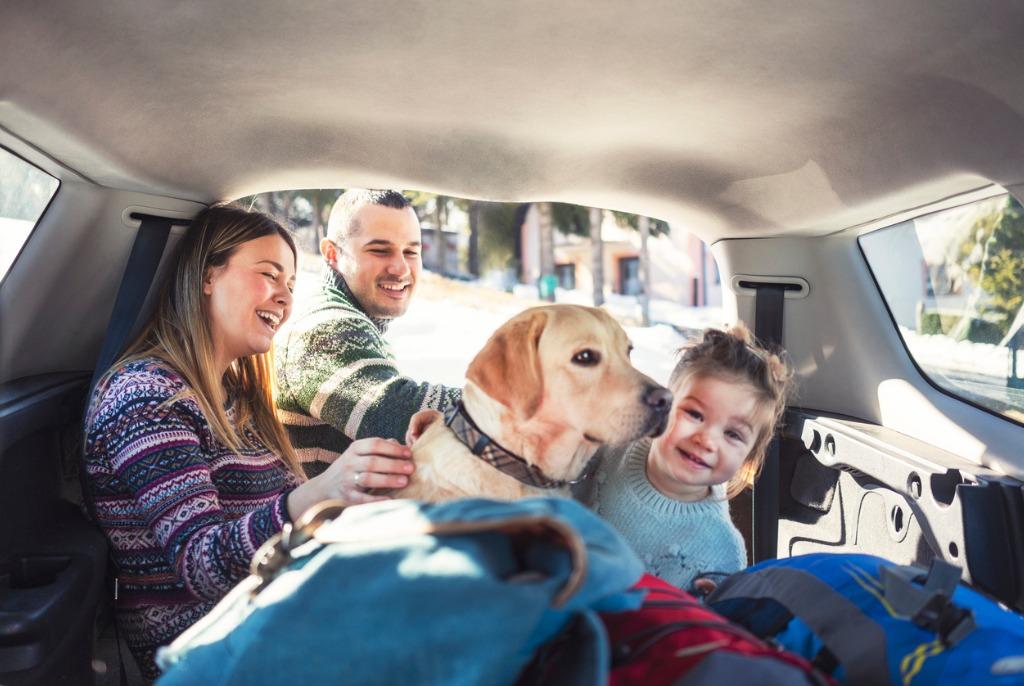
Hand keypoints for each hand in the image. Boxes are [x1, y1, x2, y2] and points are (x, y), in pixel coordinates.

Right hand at [287, 437, 413, 518]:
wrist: (324, 488)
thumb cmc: (351, 468)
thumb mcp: (360, 454)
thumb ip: (379, 448)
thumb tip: (401, 445)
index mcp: (354, 449)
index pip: (375, 444)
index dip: (393, 448)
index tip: (409, 453)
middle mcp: (349, 463)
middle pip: (373, 462)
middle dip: (394, 464)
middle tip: (410, 468)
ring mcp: (347, 480)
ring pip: (368, 479)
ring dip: (387, 480)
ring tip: (404, 481)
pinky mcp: (346, 496)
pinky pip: (362, 498)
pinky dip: (376, 500)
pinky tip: (390, 499)